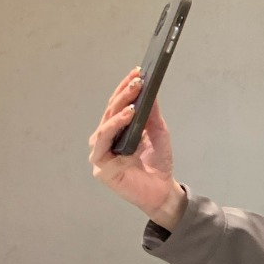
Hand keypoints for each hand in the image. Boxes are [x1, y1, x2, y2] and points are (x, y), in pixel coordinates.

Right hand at [88, 68, 184, 226]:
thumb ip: (152, 113)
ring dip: (119, 110)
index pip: (117, 105)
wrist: (163, 191)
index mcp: (116, 130)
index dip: (125, 88)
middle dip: (124, 94)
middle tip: (137, 80)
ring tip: (134, 99)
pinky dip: (116, 129)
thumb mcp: (158, 133)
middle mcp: (105, 140)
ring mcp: (100, 154)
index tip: (138, 71)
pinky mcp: (102, 169)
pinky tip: (130, 119)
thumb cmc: (158, 163)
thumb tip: (151, 90)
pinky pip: (106, 145)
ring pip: (105, 126)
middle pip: (110, 112)